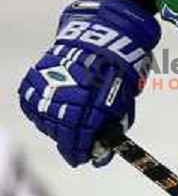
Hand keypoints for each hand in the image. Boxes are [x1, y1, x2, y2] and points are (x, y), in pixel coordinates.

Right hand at [18, 0, 159, 166]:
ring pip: (47, 122)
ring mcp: (47, 88)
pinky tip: (55, 111)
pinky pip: (34, 106)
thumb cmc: (118, 68)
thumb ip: (114, 123)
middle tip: (77, 149)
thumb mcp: (124, 97)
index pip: (82, 139)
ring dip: (58, 129)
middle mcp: (66, 97)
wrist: (100, 36)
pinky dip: (44, 112)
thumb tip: (105, 149)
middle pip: (63, 134)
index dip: (83, 152)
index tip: (85, 159)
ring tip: (69, 126)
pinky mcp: (35, 79)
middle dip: (71, 144)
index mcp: (91, 104)